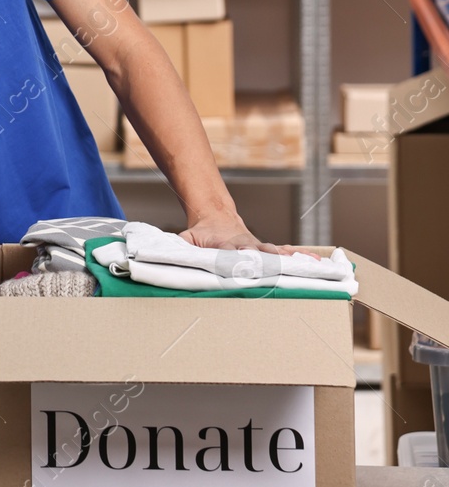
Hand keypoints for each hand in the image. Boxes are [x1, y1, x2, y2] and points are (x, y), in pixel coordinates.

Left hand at [180, 212, 317, 257]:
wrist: (215, 216)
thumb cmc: (201, 233)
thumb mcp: (188, 238)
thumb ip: (182, 246)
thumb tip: (171, 254)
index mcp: (226, 244)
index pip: (233, 253)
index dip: (238, 259)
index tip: (244, 265)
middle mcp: (245, 245)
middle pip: (258, 254)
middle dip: (267, 262)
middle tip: (278, 270)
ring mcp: (257, 246)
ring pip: (276, 253)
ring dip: (289, 261)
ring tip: (309, 266)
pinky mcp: (265, 248)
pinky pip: (285, 252)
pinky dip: (300, 256)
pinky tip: (316, 261)